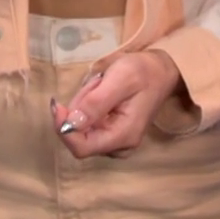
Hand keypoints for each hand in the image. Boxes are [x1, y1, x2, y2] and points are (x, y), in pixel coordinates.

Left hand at [51, 50, 184, 158]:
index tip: (57, 104)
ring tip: (103, 84)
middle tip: (96, 83)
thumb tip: (71, 123)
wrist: (161, 71)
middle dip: (79, 107)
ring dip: (84, 103)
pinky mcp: (110, 133)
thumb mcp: (120, 78)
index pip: (81, 148)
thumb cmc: (144, 72)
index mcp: (123, 136)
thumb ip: (96, 102)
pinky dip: (88, 105)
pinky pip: (87, 122)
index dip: (63, 128)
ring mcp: (114, 141)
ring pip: (80, 127)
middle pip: (78, 135)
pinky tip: (102, 90)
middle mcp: (118, 146)